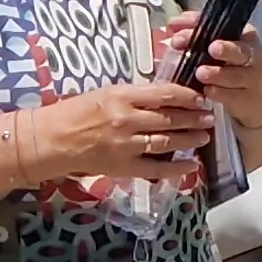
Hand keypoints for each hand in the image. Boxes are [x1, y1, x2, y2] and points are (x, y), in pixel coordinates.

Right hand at [31, 82, 215, 181]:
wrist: (49, 139)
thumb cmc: (74, 112)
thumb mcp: (105, 94)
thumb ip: (134, 96)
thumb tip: (164, 96)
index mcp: (122, 96)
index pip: (165, 94)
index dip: (188, 96)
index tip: (201, 98)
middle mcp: (127, 119)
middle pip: (171, 118)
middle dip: (195, 118)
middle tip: (211, 117)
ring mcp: (126, 144)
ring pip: (168, 141)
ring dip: (190, 139)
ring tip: (205, 136)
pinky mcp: (123, 166)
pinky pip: (156, 168)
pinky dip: (177, 168)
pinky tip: (192, 165)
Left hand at [163, 16, 261, 130]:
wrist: (256, 97)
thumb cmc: (229, 65)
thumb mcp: (216, 46)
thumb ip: (195, 32)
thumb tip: (173, 25)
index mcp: (243, 35)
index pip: (224, 26)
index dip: (200, 26)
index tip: (179, 32)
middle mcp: (251, 55)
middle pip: (239, 50)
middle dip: (226, 49)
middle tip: (212, 49)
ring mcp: (252, 78)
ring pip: (237, 75)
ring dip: (218, 73)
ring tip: (201, 73)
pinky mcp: (248, 99)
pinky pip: (234, 96)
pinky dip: (220, 93)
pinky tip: (207, 91)